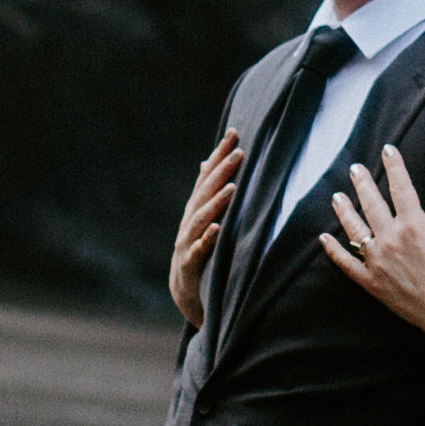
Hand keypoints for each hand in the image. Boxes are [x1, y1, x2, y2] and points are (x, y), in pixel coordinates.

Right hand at [164, 132, 242, 328]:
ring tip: (233, 188)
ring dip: (216, 203)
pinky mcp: (189, 266)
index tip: (234, 133)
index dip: (219, 155)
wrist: (185, 292)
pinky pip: (197, 252)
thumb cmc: (199, 251)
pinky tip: (217, 229)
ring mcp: (187, 243)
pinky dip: (206, 240)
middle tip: (240, 152)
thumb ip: (207, 192)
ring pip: (201, 219)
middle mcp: (189, 222)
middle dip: (222, 172)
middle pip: (205, 193)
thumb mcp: (203, 220)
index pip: (208, 177)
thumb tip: (208, 161)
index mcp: (196, 210)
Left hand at [318, 150, 424, 361]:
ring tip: (336, 196)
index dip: (394, 166)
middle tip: (355, 168)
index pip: (401, 187)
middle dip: (363, 182)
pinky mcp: (371, 282)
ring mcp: (378, 262)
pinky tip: (324, 239)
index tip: (388, 149)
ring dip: (344, 211)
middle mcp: (392, 240)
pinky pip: (346, 264)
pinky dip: (334, 251)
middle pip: (372, 203)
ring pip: (354, 230)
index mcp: (416, 226)